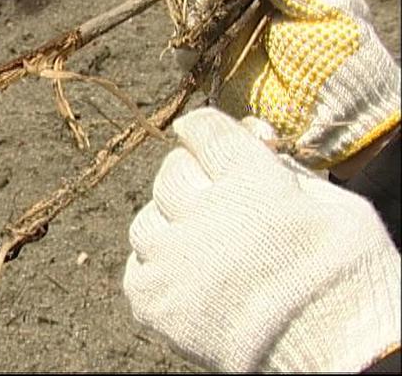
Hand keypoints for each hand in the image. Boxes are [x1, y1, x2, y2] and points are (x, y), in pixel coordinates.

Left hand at [123, 107, 400, 371]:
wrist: (341, 355)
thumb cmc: (346, 276)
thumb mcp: (335, 204)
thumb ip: (285, 169)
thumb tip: (252, 140)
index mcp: (252, 181)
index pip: (205, 131)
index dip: (199, 130)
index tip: (196, 133)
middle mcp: (204, 213)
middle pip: (171, 172)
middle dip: (189, 175)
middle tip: (207, 192)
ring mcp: (173, 259)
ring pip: (145, 220)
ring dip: (168, 225)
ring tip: (198, 243)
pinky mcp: (155, 301)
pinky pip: (137, 267)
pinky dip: (156, 268)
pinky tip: (185, 277)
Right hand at [179, 0, 400, 170]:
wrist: (342, 118)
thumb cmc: (345, 59)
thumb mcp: (320, 5)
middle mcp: (250, 18)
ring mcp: (232, 48)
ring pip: (197, 20)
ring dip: (200, 4)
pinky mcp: (218, 78)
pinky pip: (190, 58)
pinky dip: (187, 44)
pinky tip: (198, 32)